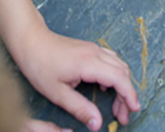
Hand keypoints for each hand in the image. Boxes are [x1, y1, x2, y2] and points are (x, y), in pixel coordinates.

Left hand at [11, 27, 139, 131]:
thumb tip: (97, 124)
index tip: (134, 109)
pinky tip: (105, 88)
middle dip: (127, 95)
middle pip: (123, 73)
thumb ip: (79, 108)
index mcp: (89, 63)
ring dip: (122, 85)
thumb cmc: (40, 65)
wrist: (30, 40)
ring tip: (116, 105)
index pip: (120, 78)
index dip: (130, 95)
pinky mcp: (90, 49)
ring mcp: (94, 49)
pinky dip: (115, 75)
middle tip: (122, 116)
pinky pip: (111, 61)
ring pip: (119, 66)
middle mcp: (96, 53)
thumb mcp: (57, 93)